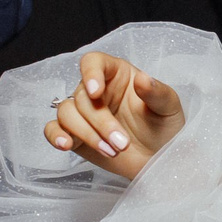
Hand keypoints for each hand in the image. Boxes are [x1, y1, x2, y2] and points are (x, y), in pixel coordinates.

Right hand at [43, 51, 184, 181]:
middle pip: (81, 97)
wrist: (159, 159)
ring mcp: (83, 113)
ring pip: (66, 113)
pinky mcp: (74, 134)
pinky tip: (66, 145)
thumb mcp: (169, 108)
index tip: (96, 92)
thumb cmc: (164, 128)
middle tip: (122, 143)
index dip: (90, 73)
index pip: (93, 62)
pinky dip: (55, 136)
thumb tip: (143, 79)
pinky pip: (53, 129)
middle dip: (100, 123)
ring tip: (111, 151)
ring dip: (86, 134)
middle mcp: (96, 90)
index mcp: (116, 74)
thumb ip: (157, 92)